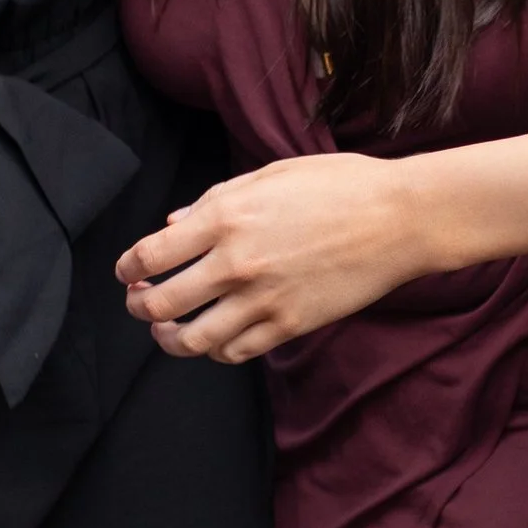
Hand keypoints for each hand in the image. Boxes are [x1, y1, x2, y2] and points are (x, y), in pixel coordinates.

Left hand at [117, 152, 424, 358]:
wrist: (399, 218)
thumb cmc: (339, 186)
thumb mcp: (270, 175)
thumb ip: (215, 200)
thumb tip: (173, 227)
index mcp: (225, 217)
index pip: (150, 254)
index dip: (127, 268)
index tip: (128, 271)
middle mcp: (236, 262)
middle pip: (160, 303)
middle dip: (139, 306)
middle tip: (139, 301)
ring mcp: (262, 299)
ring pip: (191, 339)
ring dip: (168, 339)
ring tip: (166, 332)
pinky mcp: (289, 325)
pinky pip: (234, 352)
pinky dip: (214, 351)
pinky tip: (213, 339)